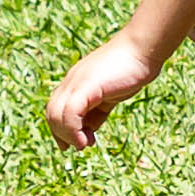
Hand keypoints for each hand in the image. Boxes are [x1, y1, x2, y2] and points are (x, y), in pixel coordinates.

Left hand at [45, 31, 162, 146]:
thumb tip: (90, 130)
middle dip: (62, 134)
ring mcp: (76, 83)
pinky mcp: (86, 86)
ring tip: (83, 144)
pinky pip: (70, 112)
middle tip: (79, 146)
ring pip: (56, 114)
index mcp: (75, 83)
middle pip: (52, 113)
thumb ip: (97, 110)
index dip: (61, 129)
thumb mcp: (109, 94)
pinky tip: (88, 138)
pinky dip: (73, 129)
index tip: (76, 143)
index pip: (56, 109)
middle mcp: (71, 82)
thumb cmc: (131, 69)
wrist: (142, 49)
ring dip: (67, 135)